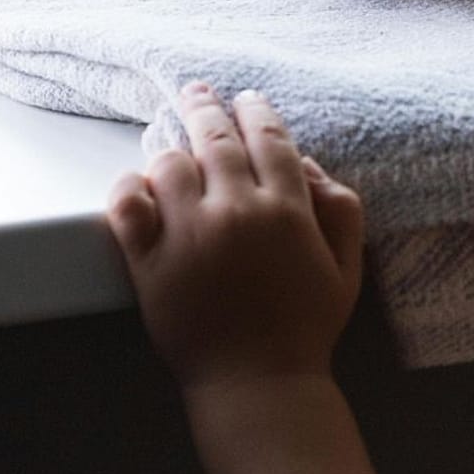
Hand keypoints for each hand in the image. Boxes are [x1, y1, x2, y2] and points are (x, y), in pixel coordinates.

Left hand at [108, 82, 364, 389]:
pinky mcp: (149, 262)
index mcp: (287, 209)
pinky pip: (126, 206)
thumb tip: (308, 165)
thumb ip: (340, 208)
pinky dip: (128, 188)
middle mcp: (235, 212)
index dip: (256, 111)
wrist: (258, 381)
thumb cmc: (307, 325)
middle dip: (206, 107)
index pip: (268, 138)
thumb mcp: (347, 265)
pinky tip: (138, 185)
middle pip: (214, 139)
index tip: (247, 99)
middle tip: (197, 92)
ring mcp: (188, 235)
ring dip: (173, 151)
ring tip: (175, 150)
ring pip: (169, 165)